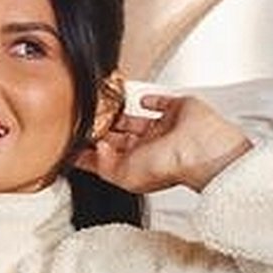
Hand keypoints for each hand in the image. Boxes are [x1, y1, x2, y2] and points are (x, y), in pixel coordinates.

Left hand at [73, 91, 251, 192]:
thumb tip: (93, 150)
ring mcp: (162, 129)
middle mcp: (148, 148)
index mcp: (136, 164)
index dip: (90, 151)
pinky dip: (148, 100)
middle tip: (84, 118)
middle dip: (102, 130)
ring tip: (104, 104)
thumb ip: (103, 165)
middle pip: (119, 138)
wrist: (200, 149)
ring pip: (135, 120)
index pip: (107, 158)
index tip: (72, 142)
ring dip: (120, 114)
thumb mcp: (124, 175)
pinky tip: (136, 97)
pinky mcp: (175, 110)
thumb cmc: (170, 167)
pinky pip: (159, 103)